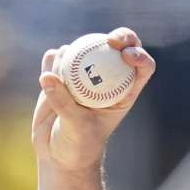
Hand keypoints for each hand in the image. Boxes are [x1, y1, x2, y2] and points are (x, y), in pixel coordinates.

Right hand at [31, 27, 155, 171]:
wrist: (59, 152)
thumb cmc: (78, 145)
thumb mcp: (76, 128)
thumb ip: (63, 104)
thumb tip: (48, 77)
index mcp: (124, 92)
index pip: (141, 66)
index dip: (139, 55)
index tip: (126, 54)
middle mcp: (108, 78)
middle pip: (120, 48)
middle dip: (120, 37)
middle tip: (107, 41)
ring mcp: (84, 74)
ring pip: (85, 48)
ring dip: (74, 54)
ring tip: (63, 76)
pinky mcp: (61, 74)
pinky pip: (57, 57)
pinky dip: (53, 60)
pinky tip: (49, 71)